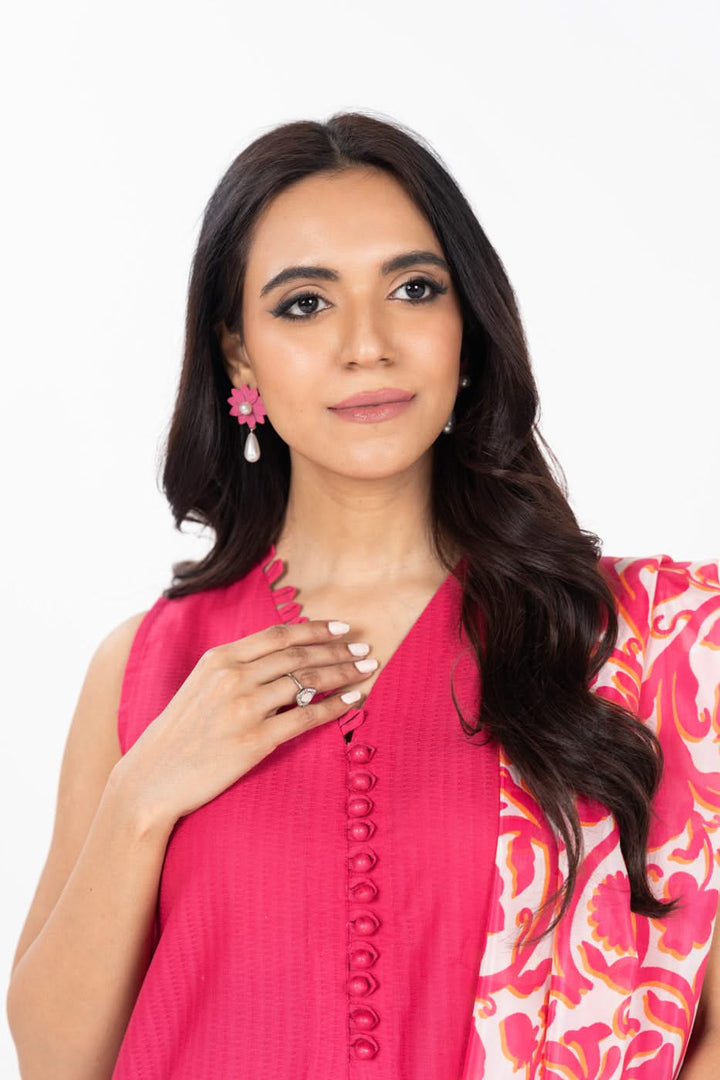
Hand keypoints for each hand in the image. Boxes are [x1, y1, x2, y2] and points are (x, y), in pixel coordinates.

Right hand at [113, 619, 375, 827]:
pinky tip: (354, 701)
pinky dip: (336, 706)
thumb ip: (234, 667)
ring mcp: (244, 708)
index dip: (316, 629)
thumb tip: (279, 657)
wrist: (152, 778)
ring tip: (367, 669)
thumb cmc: (179, 735)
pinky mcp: (254, 740)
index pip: (279, 635)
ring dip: (343, 672)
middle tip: (366, 648)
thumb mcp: (200, 686)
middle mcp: (233, 676)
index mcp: (219, 658)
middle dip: (338, 649)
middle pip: (298, 654)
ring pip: (307, 680)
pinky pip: (306, 716)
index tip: (343, 628)